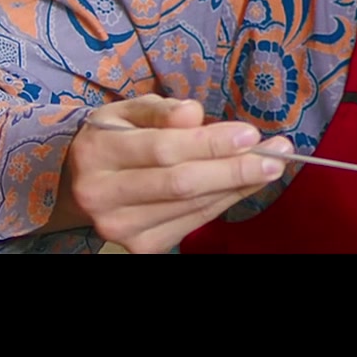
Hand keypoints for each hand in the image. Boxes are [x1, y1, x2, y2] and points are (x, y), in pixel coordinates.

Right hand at [56, 94, 291, 252]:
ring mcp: (120, 227)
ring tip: (270, 164)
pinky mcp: (139, 246)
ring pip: (193, 206)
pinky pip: (194, 223)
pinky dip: (224, 202)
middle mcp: (102, 196)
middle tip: (278, 153)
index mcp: (98, 152)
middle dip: (236, 168)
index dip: (211, 143)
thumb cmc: (114, 138)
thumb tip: (194, 113)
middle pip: (182, 184)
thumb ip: (161, 109)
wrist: (78, 183)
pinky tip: (244, 184)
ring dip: (239, 185)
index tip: (251, 133)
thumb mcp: (127, 110)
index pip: (163, 149)